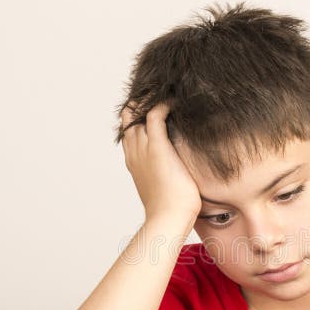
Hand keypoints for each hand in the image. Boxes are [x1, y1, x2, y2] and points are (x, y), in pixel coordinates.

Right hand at [120, 101, 201, 222]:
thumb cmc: (171, 210)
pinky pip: (156, 115)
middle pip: (129, 119)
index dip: (136, 118)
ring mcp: (144, 148)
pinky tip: (175, 100)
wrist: (168, 218)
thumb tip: (180, 174)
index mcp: (134, 162)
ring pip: (138, 113)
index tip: (149, 109)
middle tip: (158, 93)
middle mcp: (135, 152)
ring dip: (150, 100)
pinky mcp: (157, 147)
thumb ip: (167, 175)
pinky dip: (164, 104)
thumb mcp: (165, 188)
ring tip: (165, 91)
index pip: (129, 132)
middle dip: (140, 104)